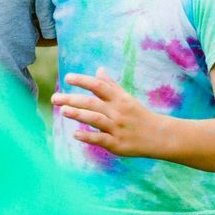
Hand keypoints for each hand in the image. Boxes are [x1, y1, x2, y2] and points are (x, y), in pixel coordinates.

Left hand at [54, 70, 170, 159]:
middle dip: (72, 99)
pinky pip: (101, 139)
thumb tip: (99, 70)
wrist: (160, 136)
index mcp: (119, 99)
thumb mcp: (127, 98)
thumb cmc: (139, 115)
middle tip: (54, 98)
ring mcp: (117, 128)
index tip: (68, 78)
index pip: (99, 86)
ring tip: (63, 111)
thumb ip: (111, 85)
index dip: (83, 81)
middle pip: (92, 103)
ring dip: (79, 114)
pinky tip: (75, 134)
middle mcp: (117, 112)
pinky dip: (88, 136)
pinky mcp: (117, 144)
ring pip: (96, 119)